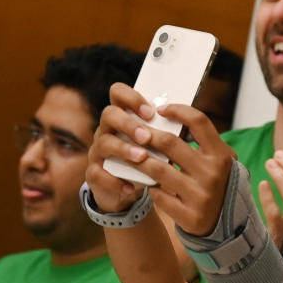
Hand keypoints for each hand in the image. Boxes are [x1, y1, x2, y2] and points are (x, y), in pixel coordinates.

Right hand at [85, 83, 153, 212]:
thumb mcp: (157, 144)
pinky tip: (130, 186)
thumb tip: (188, 128)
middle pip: (109, 114)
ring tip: (142, 157)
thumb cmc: (148, 160)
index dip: (132, 98)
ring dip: (124, 149)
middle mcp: (107, 130)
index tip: (151, 112)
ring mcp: (99, 151)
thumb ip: (166, 133)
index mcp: (124, 117)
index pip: (118, 93)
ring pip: (103, 142)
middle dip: (129, 124)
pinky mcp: (94, 173)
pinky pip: (97, 173)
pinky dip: (114, 180)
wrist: (129, 189)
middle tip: (147, 137)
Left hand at [89, 83, 236, 235]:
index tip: (161, 109)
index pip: (199, 122)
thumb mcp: (220, 160)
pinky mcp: (189, 215)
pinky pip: (159, 195)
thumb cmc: (217, 183)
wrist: (227, 224)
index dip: (178, 111)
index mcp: (221, 156)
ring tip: (133, 155)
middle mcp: (212, 174)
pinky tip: (147, 183)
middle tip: (136, 132)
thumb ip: (203, 141)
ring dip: (140, 160)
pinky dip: (150, 187)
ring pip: (157, 169)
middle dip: (148, 135)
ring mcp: (201, 196)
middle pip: (170, 143)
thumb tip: (172, 117)